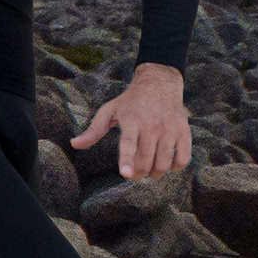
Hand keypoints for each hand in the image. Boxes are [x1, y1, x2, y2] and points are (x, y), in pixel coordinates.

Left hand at [72, 63, 190, 179]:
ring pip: (164, 163)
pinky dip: (175, 167)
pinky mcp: (183, 132)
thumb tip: (74, 144)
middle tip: (134, 174)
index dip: (127, 160)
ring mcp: (170, 129)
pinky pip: (182, 159)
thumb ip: (93, 130)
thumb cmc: (130, 101)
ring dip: (155, 173)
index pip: (129, 143)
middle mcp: (152, 125)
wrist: (159, 83)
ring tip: (149, 170)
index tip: (125, 173)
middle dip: (138, 174)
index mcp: (132, 120)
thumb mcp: (109, 111)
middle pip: (146, 160)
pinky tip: (166, 162)